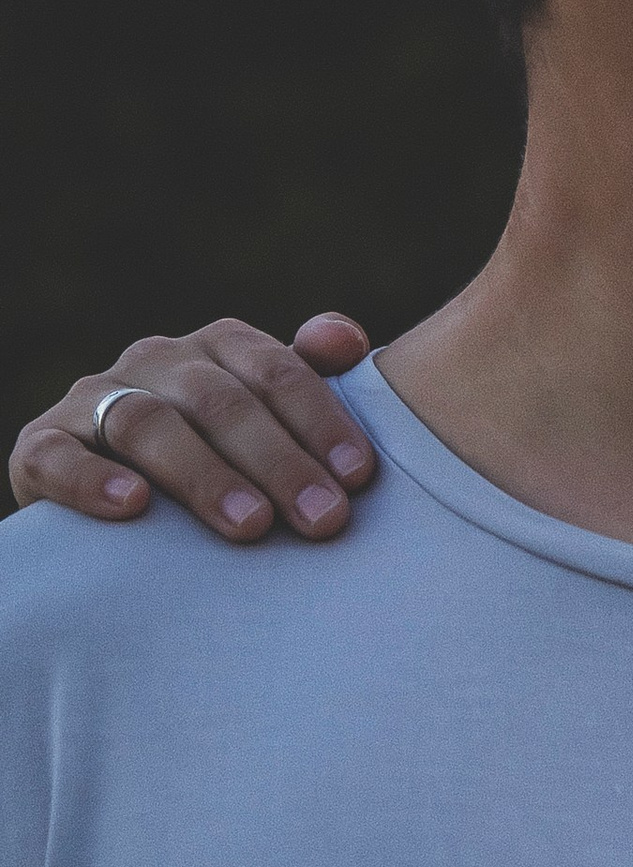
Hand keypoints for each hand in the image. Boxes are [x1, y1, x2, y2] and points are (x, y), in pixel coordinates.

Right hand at [9, 314, 375, 543]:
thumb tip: (348, 341)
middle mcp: (154, 361)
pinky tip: (133, 508)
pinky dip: (94, 481)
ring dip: (203, 476)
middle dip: (278, 461)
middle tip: (323, 518)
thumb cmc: (213, 459)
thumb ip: (305, 378)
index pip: (275, 371)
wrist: (102, 497)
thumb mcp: (262, 419)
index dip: (321, 420)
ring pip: (147, 423)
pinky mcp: (40, 447)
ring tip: (250, 526)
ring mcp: (92, 401)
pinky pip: (58, 457)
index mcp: (216, 348)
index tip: (359, 477)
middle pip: (220, 401)